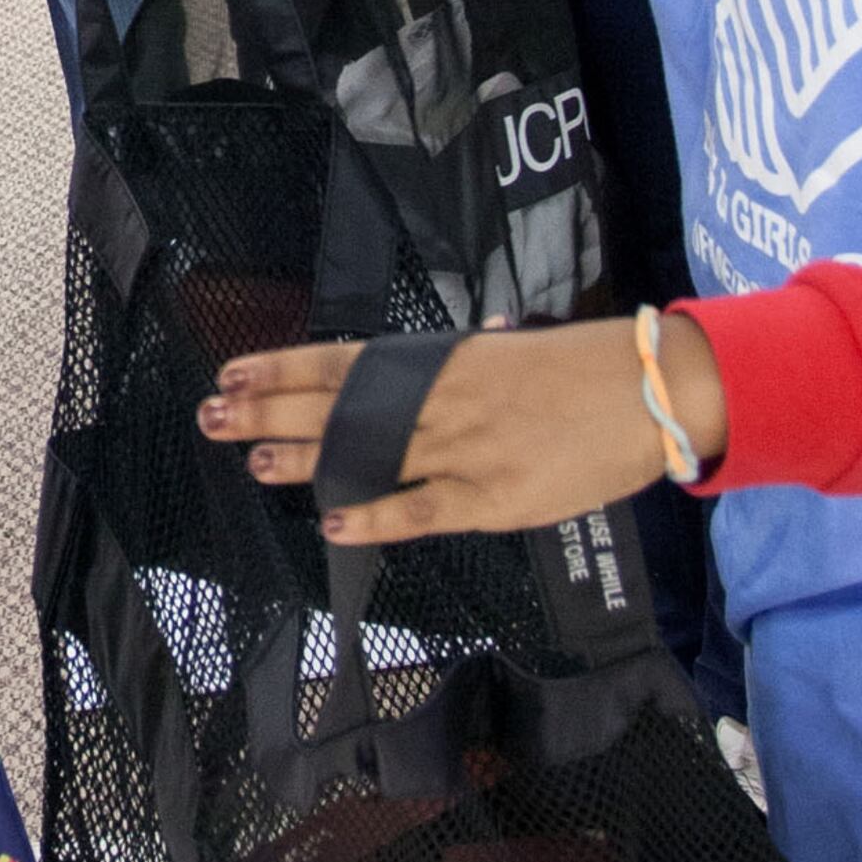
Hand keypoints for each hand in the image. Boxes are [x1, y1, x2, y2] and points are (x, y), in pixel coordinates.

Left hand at [200, 313, 726, 543]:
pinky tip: (333, 520)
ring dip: (303, 459)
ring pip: (364, 455)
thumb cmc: (589, 368)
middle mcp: (439, 401)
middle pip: (336, 406)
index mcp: (442, 362)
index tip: (232, 371)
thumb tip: (476, 340)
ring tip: (249, 460)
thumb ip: (481, 356)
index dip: (282, 369)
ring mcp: (462, 450)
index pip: (342, 362)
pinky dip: (376, 516)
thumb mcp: (519, 349)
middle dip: (268, 410)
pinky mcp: (492, 498)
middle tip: (212, 414)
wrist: (650, 391)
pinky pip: (420, 510)